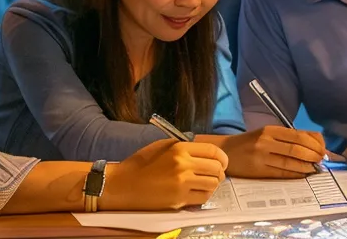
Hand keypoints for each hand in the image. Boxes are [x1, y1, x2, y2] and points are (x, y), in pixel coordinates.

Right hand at [101, 139, 229, 209]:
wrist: (123, 185)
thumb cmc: (141, 164)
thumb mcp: (162, 146)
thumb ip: (184, 146)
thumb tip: (204, 151)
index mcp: (180, 148)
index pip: (213, 151)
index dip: (222, 157)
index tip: (222, 162)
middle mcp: (183, 165)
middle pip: (216, 168)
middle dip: (220, 171)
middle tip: (216, 174)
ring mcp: (182, 184)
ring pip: (213, 184)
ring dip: (213, 184)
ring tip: (206, 183)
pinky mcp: (179, 200)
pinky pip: (203, 198)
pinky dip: (205, 195)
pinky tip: (198, 192)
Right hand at [220, 125, 326, 178]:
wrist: (225, 151)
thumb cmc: (250, 143)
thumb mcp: (267, 134)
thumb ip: (288, 138)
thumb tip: (314, 145)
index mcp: (270, 130)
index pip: (299, 135)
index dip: (315, 143)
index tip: (323, 149)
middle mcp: (266, 141)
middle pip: (297, 148)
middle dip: (314, 155)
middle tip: (322, 160)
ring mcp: (262, 156)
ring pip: (291, 162)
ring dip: (307, 167)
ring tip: (316, 168)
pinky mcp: (258, 170)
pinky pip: (282, 173)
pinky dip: (296, 174)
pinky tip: (304, 174)